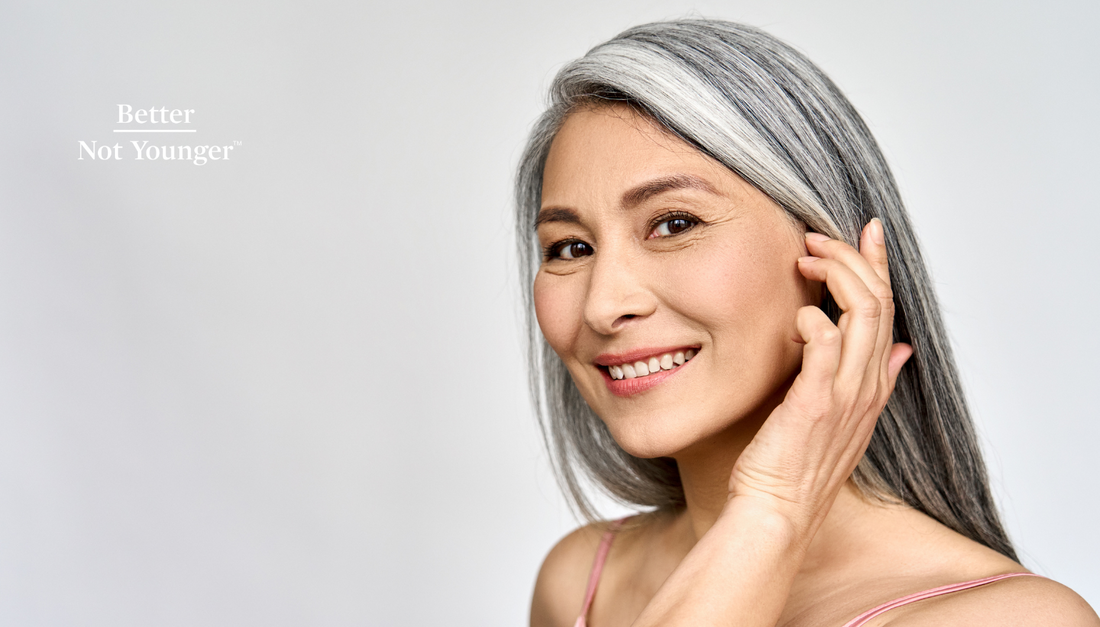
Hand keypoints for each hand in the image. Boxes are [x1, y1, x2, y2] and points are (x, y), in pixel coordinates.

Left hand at [725, 218, 912, 537]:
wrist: (778, 512)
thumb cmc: (795, 465)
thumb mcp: (845, 419)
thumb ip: (873, 380)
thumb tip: (901, 350)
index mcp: (872, 384)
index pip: (887, 310)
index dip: (880, 265)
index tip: (868, 231)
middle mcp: (866, 385)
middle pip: (879, 303)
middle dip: (853, 259)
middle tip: (816, 238)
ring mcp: (844, 394)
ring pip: (863, 314)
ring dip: (835, 276)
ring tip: (805, 259)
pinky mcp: (815, 403)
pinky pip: (825, 347)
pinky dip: (814, 320)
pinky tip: (797, 312)